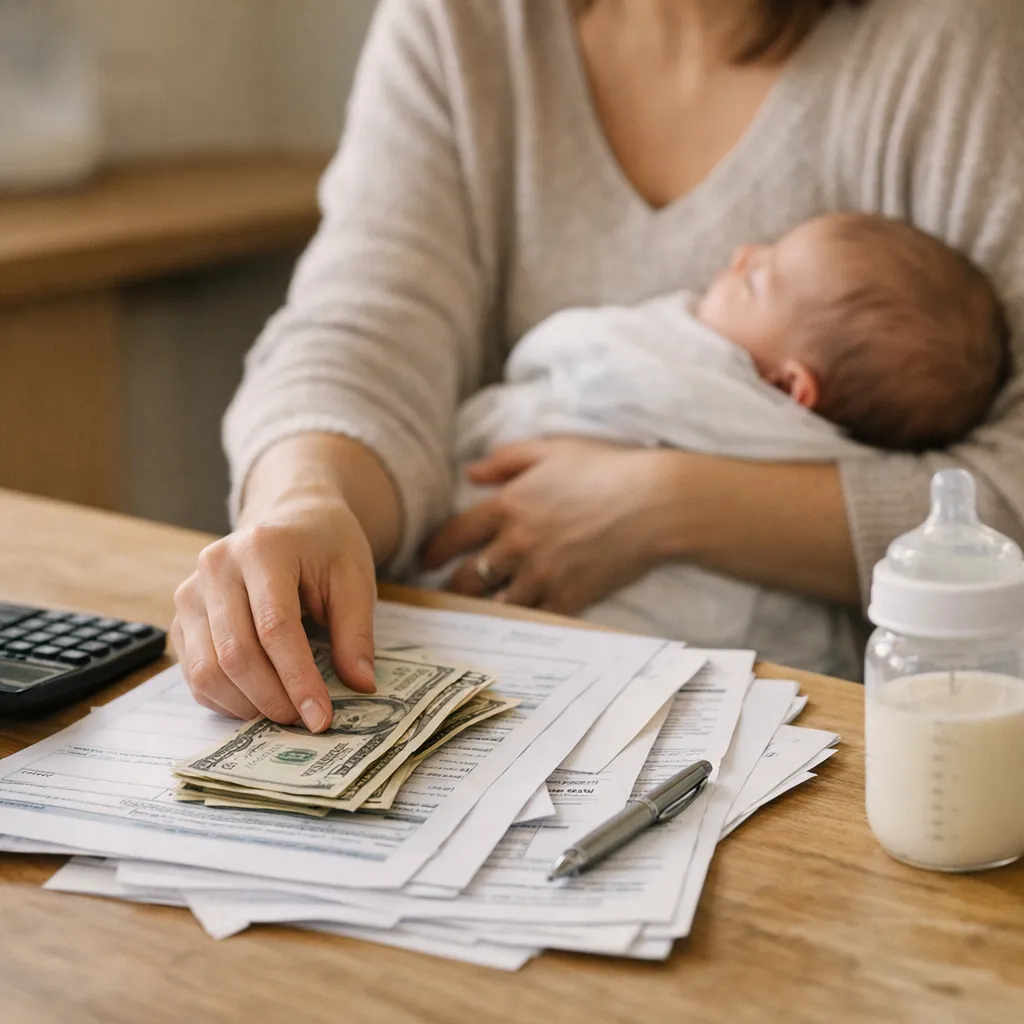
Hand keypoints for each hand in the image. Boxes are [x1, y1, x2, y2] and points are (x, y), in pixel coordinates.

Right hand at [171, 489, 377, 731]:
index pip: (275, 627)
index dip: (298, 678)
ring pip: (207, 670)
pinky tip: (259, 702)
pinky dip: (226, 699)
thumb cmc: (326, 548)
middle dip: (273, 698)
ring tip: (286, 712)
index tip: (321, 717)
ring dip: (248, 705)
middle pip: (236, 653)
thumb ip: (356, 632)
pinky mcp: (181, 618)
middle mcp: (215, 567)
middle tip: (306, 721)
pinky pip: (194, 674)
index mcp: (263, 548)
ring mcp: (190, 593)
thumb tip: (360, 685)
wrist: (292, 520)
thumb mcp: (355, 578)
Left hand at [421, 438, 676, 614]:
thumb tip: (471, 473)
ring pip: (496, 603)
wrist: (656, 504)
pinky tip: (519, 617)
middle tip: (447, 591)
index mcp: (508, 505)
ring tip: (477, 610)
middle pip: (468, 576)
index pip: (454, 535)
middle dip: (453, 585)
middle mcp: (517, 544)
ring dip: (485, 606)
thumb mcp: (552, 450)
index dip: (433, 551)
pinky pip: (534, 617)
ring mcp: (542, 575)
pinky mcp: (569, 598)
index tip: (425, 561)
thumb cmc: (606, 470)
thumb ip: (506, 460)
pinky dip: (524, 618)